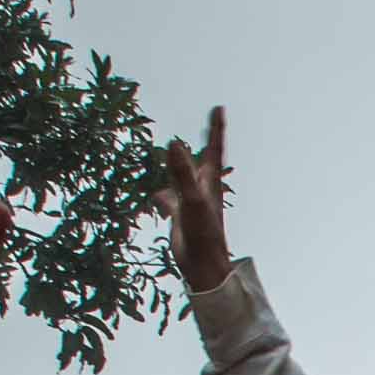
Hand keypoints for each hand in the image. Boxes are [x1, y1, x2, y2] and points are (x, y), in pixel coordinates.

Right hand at [150, 105, 233, 292]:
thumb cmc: (204, 234)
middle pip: (199, 159)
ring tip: (171, 151)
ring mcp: (190, 201)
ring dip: (176, 165)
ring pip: (180, 176)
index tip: (219, 109)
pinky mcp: (179, 214)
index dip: (216, 129)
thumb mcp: (192, 199)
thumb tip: (175, 144)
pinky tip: (154, 194)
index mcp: (209, 182)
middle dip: (201, 141)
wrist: (202, 266)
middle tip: (209, 122)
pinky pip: (168, 197)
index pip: (213, 148)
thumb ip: (182, 172)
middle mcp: (202, 188)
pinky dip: (161, 193)